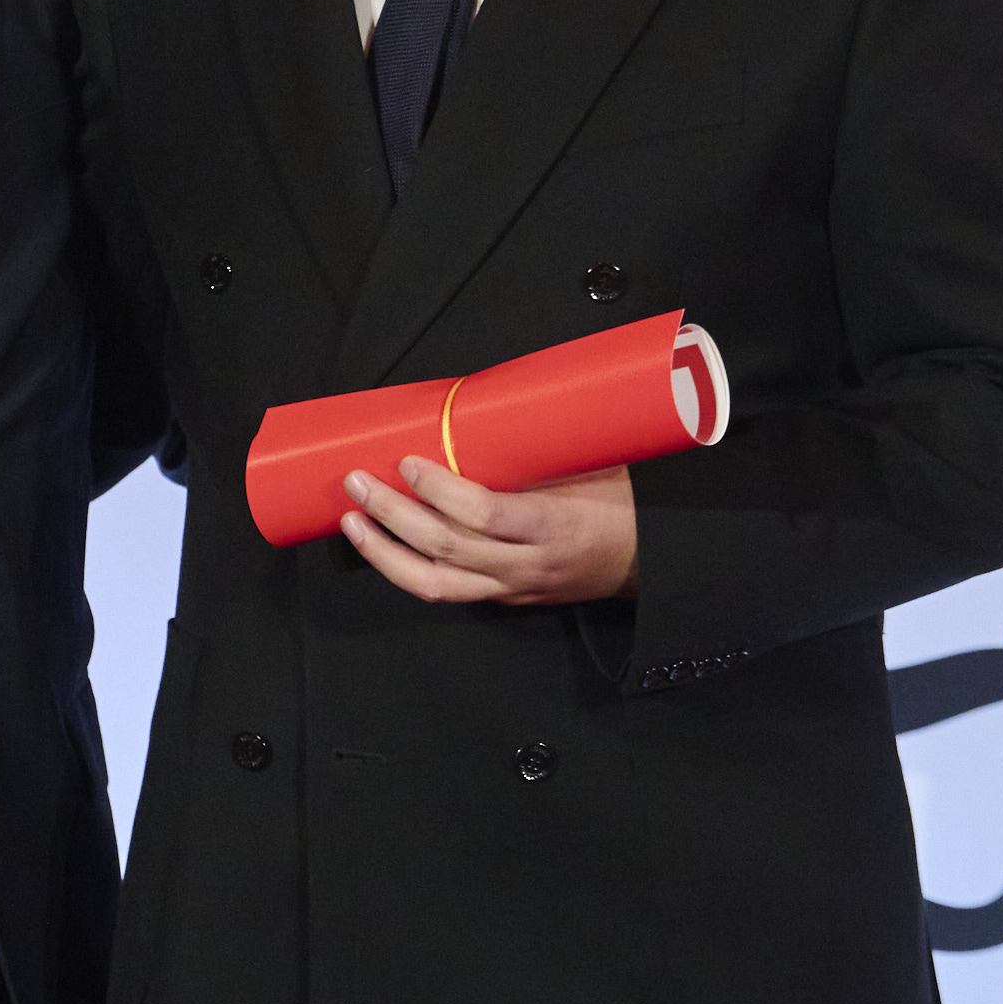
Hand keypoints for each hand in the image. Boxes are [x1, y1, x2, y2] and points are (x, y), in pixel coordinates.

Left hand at [340, 458, 637, 606]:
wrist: (650, 561)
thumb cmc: (621, 503)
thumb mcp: (589, 467)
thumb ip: (537, 452)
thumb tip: (481, 405)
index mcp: (552, 526)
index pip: (483, 516)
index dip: (439, 491)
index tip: (408, 462)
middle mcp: (526, 564)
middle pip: (446, 549)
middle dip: (392, 515)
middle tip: (357, 481)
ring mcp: (511, 587)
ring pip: (435, 584)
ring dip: (384, 552)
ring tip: (352, 521)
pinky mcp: (503, 598)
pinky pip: (446, 592)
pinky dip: (406, 570)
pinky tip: (380, 547)